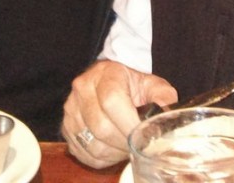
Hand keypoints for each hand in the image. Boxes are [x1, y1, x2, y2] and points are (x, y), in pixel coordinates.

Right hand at [62, 59, 178, 168]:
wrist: (111, 80)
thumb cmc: (133, 85)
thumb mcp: (152, 84)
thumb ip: (163, 97)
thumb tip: (168, 114)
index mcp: (105, 74)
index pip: (112, 101)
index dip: (128, 123)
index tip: (144, 136)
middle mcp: (82, 88)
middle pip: (101, 127)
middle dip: (124, 143)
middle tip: (138, 145)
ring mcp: (71, 109)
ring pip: (92, 144)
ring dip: (113, 153)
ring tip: (126, 147)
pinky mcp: (66, 127)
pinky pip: (82, 152)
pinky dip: (100, 158)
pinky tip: (113, 150)